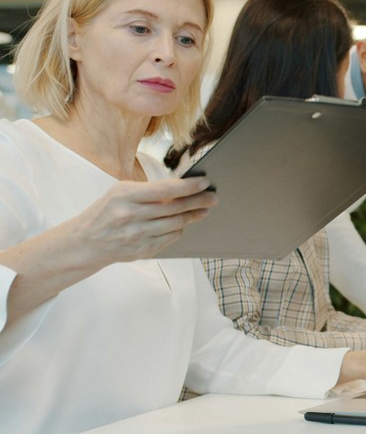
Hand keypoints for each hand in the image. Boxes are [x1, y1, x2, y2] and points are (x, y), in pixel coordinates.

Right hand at [70, 176, 216, 264]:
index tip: (204, 183)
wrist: (86, 242)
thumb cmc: (106, 211)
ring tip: (204, 209)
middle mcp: (131, 216)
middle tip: (213, 198)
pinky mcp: (142, 250)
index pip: (164, 189)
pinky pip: (170, 237)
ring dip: (193, 216)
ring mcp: (137, 236)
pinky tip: (183, 223)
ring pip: (176, 224)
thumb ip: (149, 191)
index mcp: (125, 196)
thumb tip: (183, 188)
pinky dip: (179, 229)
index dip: (188, 186)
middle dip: (198, 201)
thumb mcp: (120, 193)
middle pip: (175, 208)